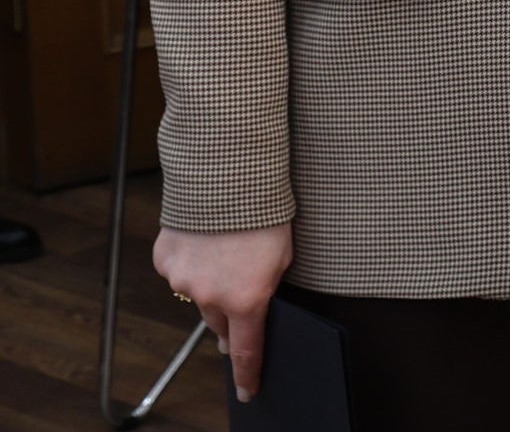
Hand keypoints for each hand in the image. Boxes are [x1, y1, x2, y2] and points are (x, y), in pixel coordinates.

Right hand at [153, 223, 291, 401]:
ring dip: (210, 282)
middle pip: (218, 323)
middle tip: (237, 306)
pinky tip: (205, 239)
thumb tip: (253, 308)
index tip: (248, 392)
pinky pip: (180, 270)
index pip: (246, 351)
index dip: (247, 374)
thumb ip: (267, 288)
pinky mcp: (165, 261)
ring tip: (226, 250)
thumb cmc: (266, 215)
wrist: (228, 179)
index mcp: (247, 300)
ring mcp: (182, 281)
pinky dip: (192, 261)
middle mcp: (210, 297)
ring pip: (197, 295)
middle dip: (229, 318)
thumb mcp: (283, 257)